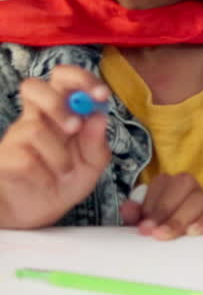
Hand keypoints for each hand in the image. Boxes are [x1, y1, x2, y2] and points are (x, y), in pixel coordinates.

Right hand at [0, 66, 110, 228]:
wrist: (34, 215)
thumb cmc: (63, 182)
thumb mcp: (91, 166)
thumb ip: (97, 144)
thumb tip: (100, 117)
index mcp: (59, 112)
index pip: (62, 79)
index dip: (80, 79)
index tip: (101, 95)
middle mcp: (35, 118)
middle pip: (33, 87)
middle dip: (57, 103)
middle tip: (74, 127)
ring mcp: (16, 137)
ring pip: (34, 129)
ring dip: (58, 154)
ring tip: (65, 170)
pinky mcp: (4, 159)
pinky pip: (23, 159)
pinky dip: (43, 174)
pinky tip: (46, 181)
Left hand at [120, 172, 202, 239]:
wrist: (199, 269)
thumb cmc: (168, 246)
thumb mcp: (148, 232)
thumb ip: (136, 218)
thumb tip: (128, 208)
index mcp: (173, 191)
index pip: (163, 181)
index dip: (151, 201)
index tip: (143, 227)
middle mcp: (194, 193)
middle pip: (184, 182)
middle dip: (165, 208)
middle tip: (153, 233)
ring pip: (201, 197)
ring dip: (181, 217)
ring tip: (168, 236)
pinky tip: (195, 233)